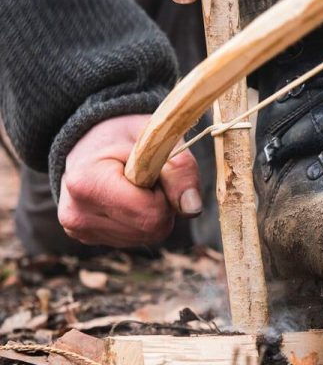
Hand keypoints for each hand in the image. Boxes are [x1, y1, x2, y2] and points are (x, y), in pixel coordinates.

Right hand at [57, 115, 201, 247]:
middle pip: (151, 229)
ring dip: (154, 213)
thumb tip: (192, 208)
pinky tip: (128, 199)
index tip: (154, 172)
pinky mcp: (87, 238)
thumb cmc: (125, 135)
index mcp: (88, 183)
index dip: (166, 194)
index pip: (150, 213)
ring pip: (146, 237)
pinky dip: (142, 220)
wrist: (91, 140)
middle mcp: (77, 213)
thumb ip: (181, 169)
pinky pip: (135, 239)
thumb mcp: (157, 138)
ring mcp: (80, 230)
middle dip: (163, 205)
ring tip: (136, 187)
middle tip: (149, 179)